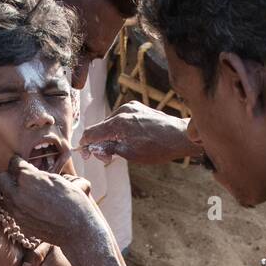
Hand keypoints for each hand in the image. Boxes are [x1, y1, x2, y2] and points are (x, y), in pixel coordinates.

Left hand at [0, 157, 103, 250]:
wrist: (77, 230)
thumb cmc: (73, 202)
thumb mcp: (58, 180)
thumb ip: (39, 174)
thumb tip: (30, 172)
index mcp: (27, 179)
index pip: (14, 163)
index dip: (19, 162)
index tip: (22, 163)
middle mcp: (17, 194)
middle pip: (2, 178)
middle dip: (11, 175)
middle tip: (22, 177)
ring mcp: (17, 211)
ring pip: (5, 195)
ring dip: (13, 191)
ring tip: (28, 192)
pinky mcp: (20, 223)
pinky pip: (13, 209)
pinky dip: (18, 205)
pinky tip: (31, 205)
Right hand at [81, 100, 197, 164]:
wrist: (180, 136)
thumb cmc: (158, 148)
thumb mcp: (130, 154)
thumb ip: (108, 149)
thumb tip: (93, 149)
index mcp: (118, 122)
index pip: (91, 132)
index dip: (85, 145)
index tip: (85, 155)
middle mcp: (122, 111)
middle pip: (101, 127)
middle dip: (100, 143)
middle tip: (107, 158)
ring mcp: (131, 107)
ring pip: (111, 123)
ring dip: (110, 136)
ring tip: (121, 149)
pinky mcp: (138, 108)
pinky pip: (121, 119)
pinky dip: (120, 130)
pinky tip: (128, 139)